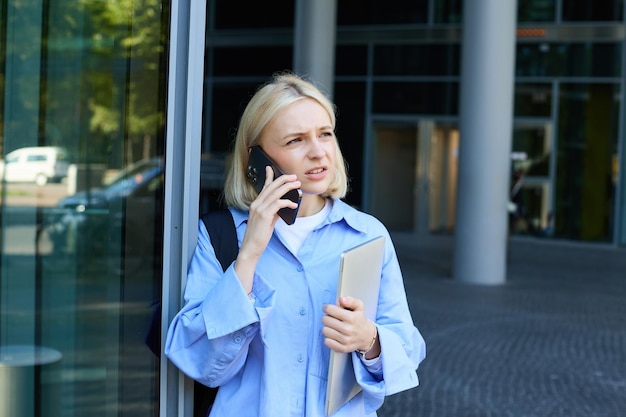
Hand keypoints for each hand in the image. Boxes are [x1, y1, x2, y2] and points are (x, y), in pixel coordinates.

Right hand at [234, 166, 299, 291]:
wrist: (250, 247)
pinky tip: (294, 204)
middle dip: (283, 180)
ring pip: (275, 193)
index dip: (268, 177)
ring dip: (288, 188)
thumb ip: (274, 212)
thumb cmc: (259, 236)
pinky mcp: (264, 216)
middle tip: (294, 177)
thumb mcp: (267, 221)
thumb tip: (285, 206)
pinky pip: (277, 204)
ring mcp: (259, 209)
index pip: (263, 187)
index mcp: (256, 204)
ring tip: (297, 186)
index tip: (271, 168)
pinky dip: (287, 202)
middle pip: (271, 187)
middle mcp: (256, 204)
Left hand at [322, 296, 379, 358]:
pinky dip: (329, 338)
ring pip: (324, 330)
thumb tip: (341, 299)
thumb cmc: (359, 319)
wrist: (367, 336)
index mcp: (351, 318)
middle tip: (333, 318)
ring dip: (328, 327)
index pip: (330, 309)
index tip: (328, 309)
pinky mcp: (342, 348)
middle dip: (327, 317)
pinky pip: (327, 341)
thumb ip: (350, 300)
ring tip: (334, 327)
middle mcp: (348, 329)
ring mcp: (345, 340)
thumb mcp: (359, 306)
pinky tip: (334, 335)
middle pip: (325, 320)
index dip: (327, 308)